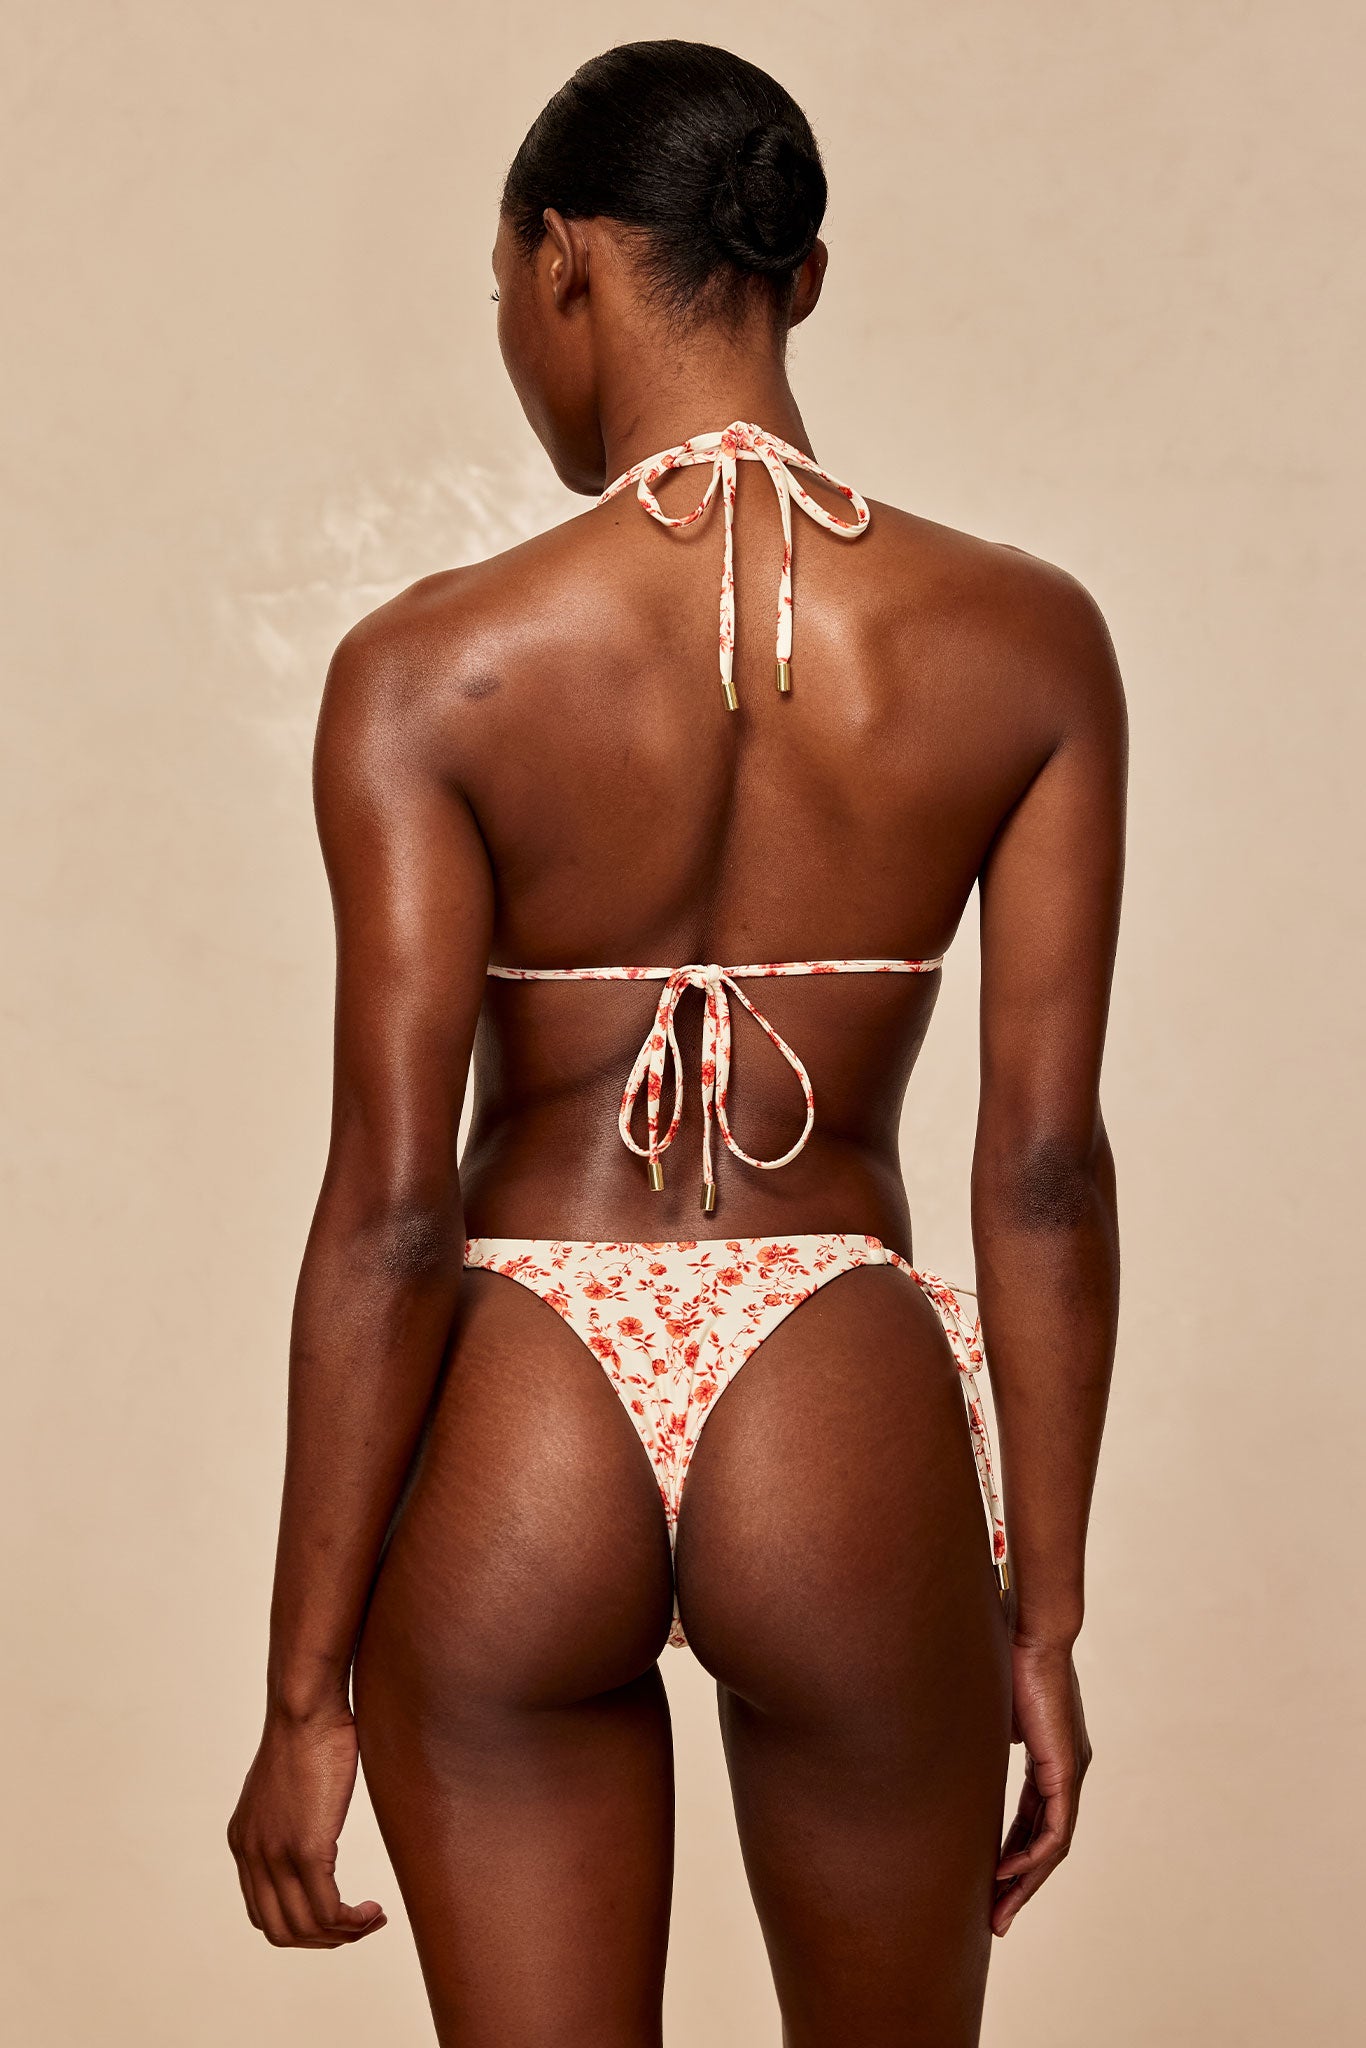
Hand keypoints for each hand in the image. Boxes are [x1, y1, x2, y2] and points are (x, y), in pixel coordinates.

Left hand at [227, 1701, 386, 1948]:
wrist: (305, 1706)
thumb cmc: (308, 1731)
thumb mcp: (287, 1783)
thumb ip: (289, 1814)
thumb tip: (311, 1821)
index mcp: (245, 1841)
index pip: (263, 1912)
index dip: (301, 1926)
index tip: (336, 1916)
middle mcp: (252, 1855)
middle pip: (280, 1932)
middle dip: (322, 1941)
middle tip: (357, 1927)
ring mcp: (276, 1855)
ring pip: (305, 1928)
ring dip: (342, 1935)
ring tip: (372, 1919)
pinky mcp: (305, 1848)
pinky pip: (327, 1910)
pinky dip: (352, 1922)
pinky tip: (372, 1911)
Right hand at [992, 1639, 1091, 1935]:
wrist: (1032, 1634)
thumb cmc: (1009, 1659)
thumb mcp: (992, 1711)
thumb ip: (987, 1736)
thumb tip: (962, 1751)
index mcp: (1050, 1759)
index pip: (1032, 1820)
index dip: (1011, 1853)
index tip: (988, 1881)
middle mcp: (1066, 1772)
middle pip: (1045, 1843)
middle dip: (1019, 1884)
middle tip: (994, 1918)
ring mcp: (1070, 1774)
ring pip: (1052, 1847)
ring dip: (1024, 1883)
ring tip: (997, 1911)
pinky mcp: (1066, 1772)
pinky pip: (1053, 1832)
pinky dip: (1029, 1858)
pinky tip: (1003, 1875)